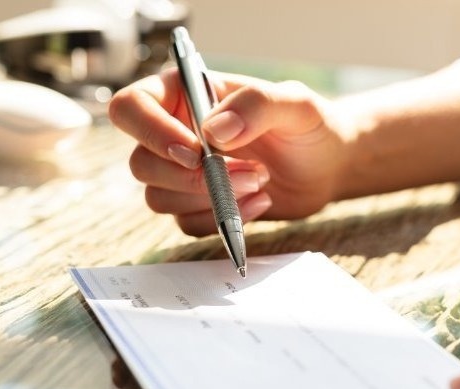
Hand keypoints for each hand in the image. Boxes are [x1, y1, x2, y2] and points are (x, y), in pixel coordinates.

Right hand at [109, 68, 356, 235]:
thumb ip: (256, 105)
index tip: (196, 151)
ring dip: (209, 199)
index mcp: (184, 94)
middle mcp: (174, 133)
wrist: (328, 166)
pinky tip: (260, 202)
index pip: (131, 107)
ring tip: (260, 181)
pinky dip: (222, 219)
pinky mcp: (199, 205)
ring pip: (158, 198)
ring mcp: (182, 173)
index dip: (151, 132)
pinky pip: (186, 223)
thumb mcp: (295, 104)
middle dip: (192, 178)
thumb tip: (214, 131)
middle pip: (141, 163)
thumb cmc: (310, 125)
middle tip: (249, 172)